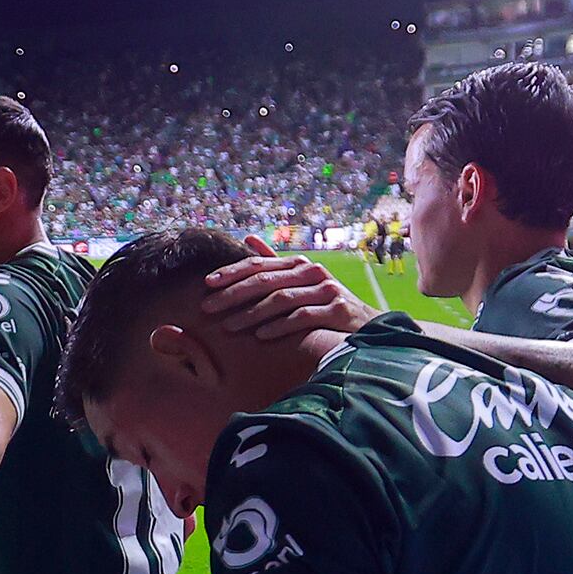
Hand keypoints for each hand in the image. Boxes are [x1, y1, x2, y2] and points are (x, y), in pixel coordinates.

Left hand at [202, 242, 374, 341]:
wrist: (366, 326)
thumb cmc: (325, 304)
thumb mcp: (301, 280)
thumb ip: (274, 262)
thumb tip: (246, 237)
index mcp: (298, 264)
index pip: (258, 264)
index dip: (231, 273)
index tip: (206, 284)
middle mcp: (312, 272)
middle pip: (265, 281)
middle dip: (233, 294)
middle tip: (207, 308)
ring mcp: (326, 289)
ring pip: (281, 299)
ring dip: (251, 314)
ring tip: (228, 326)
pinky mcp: (337, 309)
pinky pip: (303, 316)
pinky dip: (280, 326)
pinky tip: (260, 336)